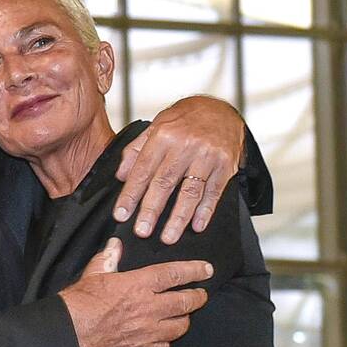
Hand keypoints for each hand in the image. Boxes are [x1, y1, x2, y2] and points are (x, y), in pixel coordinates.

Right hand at [59, 244, 212, 346]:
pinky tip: (161, 340)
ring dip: (182, 321)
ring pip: (179, 328)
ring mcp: (148, 334)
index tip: (206, 270)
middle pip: (186, 303)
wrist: (67, 338)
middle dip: (197, 298)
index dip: (194, 270)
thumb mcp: (92, 274)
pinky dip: (164, 343)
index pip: (175, 274)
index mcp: (138, 285)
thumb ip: (109, 259)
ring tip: (181, 318)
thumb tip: (115, 245)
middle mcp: (149, 309)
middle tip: (200, 295)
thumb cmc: (77, 306)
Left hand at [114, 95, 245, 242]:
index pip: (143, 169)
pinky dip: (206, 211)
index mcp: (163, 135)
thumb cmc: (185, 120)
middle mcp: (185, 145)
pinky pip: (214, 191)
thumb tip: (120, 175)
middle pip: (165, 182)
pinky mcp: (225, 164)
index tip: (122, 214)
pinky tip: (197, 226)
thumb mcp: (157, 126)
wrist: (221, 109)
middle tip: (142, 231)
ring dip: (178, 217)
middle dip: (151, 210)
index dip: (131, 194)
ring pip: (190, 191)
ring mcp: (207, 155)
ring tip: (168, 237)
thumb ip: (136, 150)